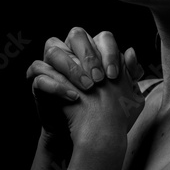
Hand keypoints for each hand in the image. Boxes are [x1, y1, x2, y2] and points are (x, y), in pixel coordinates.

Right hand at [27, 28, 144, 141]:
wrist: (89, 135)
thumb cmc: (107, 109)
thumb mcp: (126, 93)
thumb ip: (130, 72)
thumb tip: (131, 52)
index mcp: (96, 50)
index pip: (102, 37)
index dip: (109, 52)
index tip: (114, 75)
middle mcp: (74, 51)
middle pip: (76, 34)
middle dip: (89, 56)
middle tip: (100, 80)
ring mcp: (54, 64)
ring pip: (54, 50)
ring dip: (72, 68)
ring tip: (88, 88)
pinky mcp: (40, 81)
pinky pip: (38, 73)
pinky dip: (55, 84)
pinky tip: (73, 97)